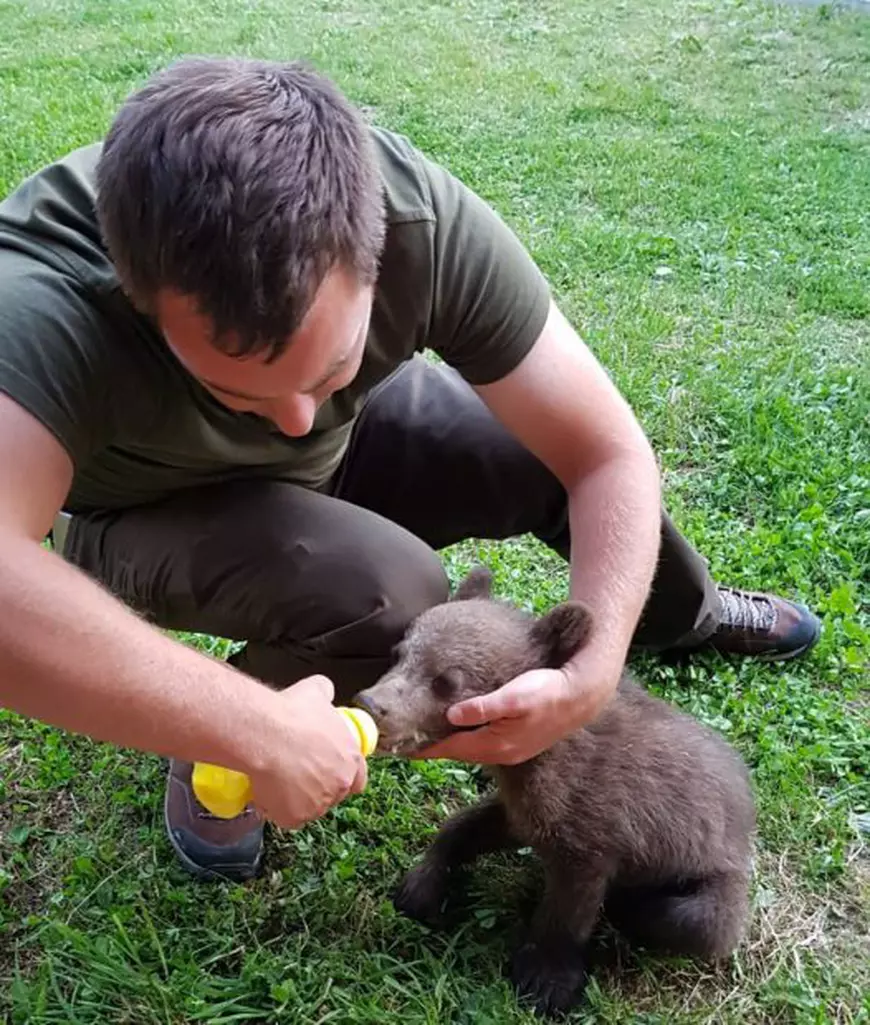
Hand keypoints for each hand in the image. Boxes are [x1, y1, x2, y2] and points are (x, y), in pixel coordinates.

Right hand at [247, 675, 366, 827]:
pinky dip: (277, 810)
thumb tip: (325, 690)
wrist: (265, 734)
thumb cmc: (291, 713)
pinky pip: (286, 818)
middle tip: (296, 773)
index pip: (358, 778)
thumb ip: (326, 692)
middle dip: (317, 787)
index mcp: (351, 758)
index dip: (343, 776)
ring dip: (297, 799)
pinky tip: (267, 792)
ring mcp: (318, 804)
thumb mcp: (316, 691)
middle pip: (332, 794)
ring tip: (278, 780)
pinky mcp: (294, 817)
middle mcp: (339, 785)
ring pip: (309, 808)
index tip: (329, 773)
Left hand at [417, 651, 619, 765]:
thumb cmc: (548, 692)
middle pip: (457, 751)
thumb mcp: (514, 697)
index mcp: (496, 744)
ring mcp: (510, 748)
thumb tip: (451, 715)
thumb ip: (483, 708)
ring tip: (425, 735)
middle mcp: (501, 752)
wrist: (581, 695)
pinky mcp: (516, 740)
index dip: (424, 747)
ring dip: (448, 742)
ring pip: (469, 747)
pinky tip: (457, 726)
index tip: (399, 747)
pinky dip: (464, 736)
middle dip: (432, 746)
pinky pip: (481, 741)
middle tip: (405, 741)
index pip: (451, 749)